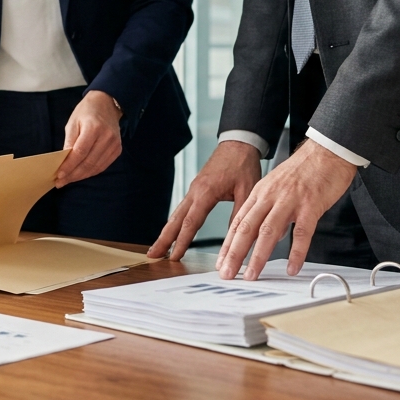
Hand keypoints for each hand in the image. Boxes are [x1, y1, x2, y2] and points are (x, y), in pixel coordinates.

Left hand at [55, 90, 122, 186]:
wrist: (107, 103)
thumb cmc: (86, 112)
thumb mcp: (73, 122)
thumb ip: (69, 142)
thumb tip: (63, 161)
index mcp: (94, 128)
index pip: (80, 152)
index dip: (69, 166)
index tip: (59, 175)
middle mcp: (106, 137)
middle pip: (88, 162)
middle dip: (73, 175)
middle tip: (60, 182)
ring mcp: (114, 144)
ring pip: (96, 167)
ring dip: (81, 176)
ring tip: (68, 180)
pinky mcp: (117, 149)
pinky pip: (103, 166)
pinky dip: (91, 172)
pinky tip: (81, 175)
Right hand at [147, 140, 261, 259]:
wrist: (239, 143)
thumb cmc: (243, 163)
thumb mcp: (247, 190)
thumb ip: (239, 214)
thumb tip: (235, 238)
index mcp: (206, 192)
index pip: (190, 222)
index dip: (181, 241)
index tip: (174, 256)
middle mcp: (195, 191)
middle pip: (175, 220)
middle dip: (163, 239)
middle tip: (152, 255)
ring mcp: (194, 190)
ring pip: (176, 214)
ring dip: (166, 232)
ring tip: (157, 248)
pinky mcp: (196, 189)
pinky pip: (182, 208)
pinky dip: (174, 222)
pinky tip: (172, 231)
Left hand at [217, 139, 357, 280]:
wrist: (327, 151)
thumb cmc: (304, 170)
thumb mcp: (277, 187)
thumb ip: (270, 211)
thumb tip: (270, 238)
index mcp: (260, 193)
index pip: (238, 222)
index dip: (228, 245)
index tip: (221, 263)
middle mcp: (270, 197)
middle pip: (247, 228)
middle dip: (235, 254)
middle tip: (227, 274)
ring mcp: (289, 201)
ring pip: (268, 231)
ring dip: (258, 256)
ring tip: (251, 275)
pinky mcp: (310, 205)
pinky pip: (301, 232)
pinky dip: (296, 252)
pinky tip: (291, 267)